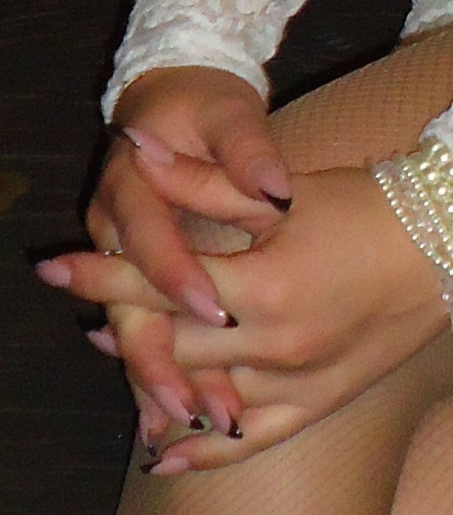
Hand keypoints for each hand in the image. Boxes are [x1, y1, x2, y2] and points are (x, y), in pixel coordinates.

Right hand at [40, 67, 292, 435]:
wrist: (168, 95)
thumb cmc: (204, 102)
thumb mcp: (228, 111)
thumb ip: (246, 149)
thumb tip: (275, 186)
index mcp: (130, 184)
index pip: (150, 238)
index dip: (177, 275)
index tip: (214, 306)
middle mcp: (113, 228)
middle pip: (130, 305)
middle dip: (163, 355)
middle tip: (202, 400)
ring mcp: (120, 256)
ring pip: (134, 331)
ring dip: (165, 378)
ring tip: (205, 419)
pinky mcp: (136, 278)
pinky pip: (145, 333)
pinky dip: (164, 373)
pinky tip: (189, 414)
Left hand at [44, 168, 449, 473]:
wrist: (451, 244)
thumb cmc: (370, 205)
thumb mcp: (285, 190)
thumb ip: (208, 182)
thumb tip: (142, 155)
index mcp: (263, 287)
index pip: (159, 285)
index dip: (103, 274)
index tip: (61, 266)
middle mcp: (274, 348)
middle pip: (171, 348)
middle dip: (122, 325)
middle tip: (87, 311)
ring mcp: (296, 385)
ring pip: (200, 399)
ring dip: (154, 380)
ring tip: (122, 357)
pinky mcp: (317, 405)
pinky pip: (245, 441)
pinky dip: (200, 449)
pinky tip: (166, 449)